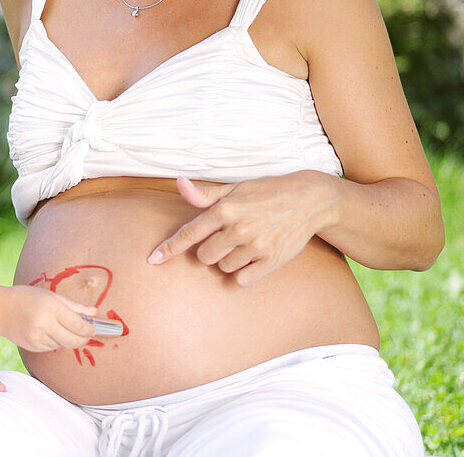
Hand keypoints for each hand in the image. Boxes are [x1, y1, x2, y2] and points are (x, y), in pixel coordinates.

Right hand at [0, 286, 96, 351]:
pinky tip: (48, 331)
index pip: (78, 325)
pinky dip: (55, 341)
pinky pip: (52, 347)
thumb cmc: (26, 297)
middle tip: (86, 335)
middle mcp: (45, 324)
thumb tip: (94, 312)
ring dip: (68, 339)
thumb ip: (74, 306)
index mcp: (51, 308)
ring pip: (63, 345)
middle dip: (83, 339)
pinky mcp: (33, 346)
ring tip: (61, 327)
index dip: (90, 330)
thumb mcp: (50, 295)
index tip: (93, 329)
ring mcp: (38, 337)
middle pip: (74, 341)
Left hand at [147, 173, 339, 286]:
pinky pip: (243, 280)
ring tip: (244, 243)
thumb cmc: (267, 191)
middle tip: (225, 238)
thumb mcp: (235, 188)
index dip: (169, 248)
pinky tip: (251, 259)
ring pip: (223, 268)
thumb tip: (178, 184)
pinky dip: (242, 274)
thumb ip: (205, 195)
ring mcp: (255, 246)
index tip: (154, 260)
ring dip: (227, 260)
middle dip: (209, 250)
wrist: (309, 199)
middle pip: (204, 256)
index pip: (189, 233)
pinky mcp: (271, 261)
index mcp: (225, 209)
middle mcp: (238, 228)